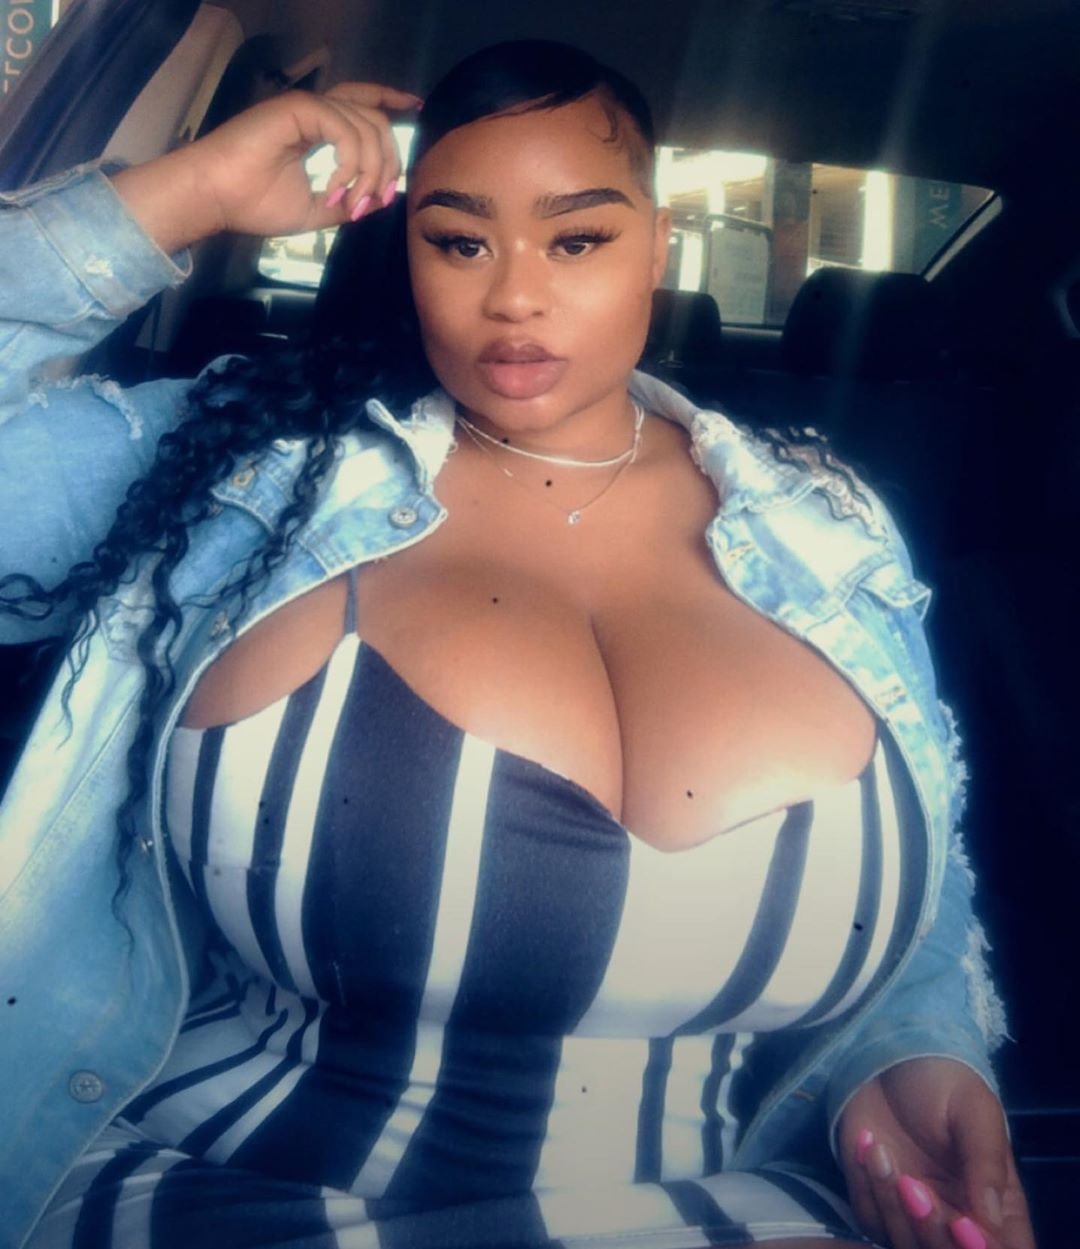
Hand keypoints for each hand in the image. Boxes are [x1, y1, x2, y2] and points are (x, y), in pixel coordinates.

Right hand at [111, 82, 421, 251]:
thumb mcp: (315, 210)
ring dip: (369, 171)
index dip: (391, 101)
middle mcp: (316, 111)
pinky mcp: (298, 109)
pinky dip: (349, 163)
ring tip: (353, 203)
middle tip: (379, 198)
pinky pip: (344, 130)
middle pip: (374, 119)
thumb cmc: (255, 203)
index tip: (416, 109)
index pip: (364, 104)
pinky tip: (336, 188)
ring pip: (365, 126)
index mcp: (318, 127)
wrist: (217, 199)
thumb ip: (348, 202)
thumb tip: (380, 201)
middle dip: (388, 161)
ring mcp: (307, 107)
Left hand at [837, 1058, 1035, 1248]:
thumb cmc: (945, 1082)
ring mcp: (913, 1215)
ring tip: (881, 1150)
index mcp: (997, 1206)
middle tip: (912, 1183)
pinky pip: (869, 1217)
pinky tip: (867, 1142)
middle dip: (929, 1229)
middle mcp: (957, 1219)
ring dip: (890, 1204)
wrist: (890, 1056)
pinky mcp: (875, 1201)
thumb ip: (985, 1162)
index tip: (961, 1222)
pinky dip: (865, 1185)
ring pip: (904, 1244)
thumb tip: (988, 1220)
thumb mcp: (974, 1110)